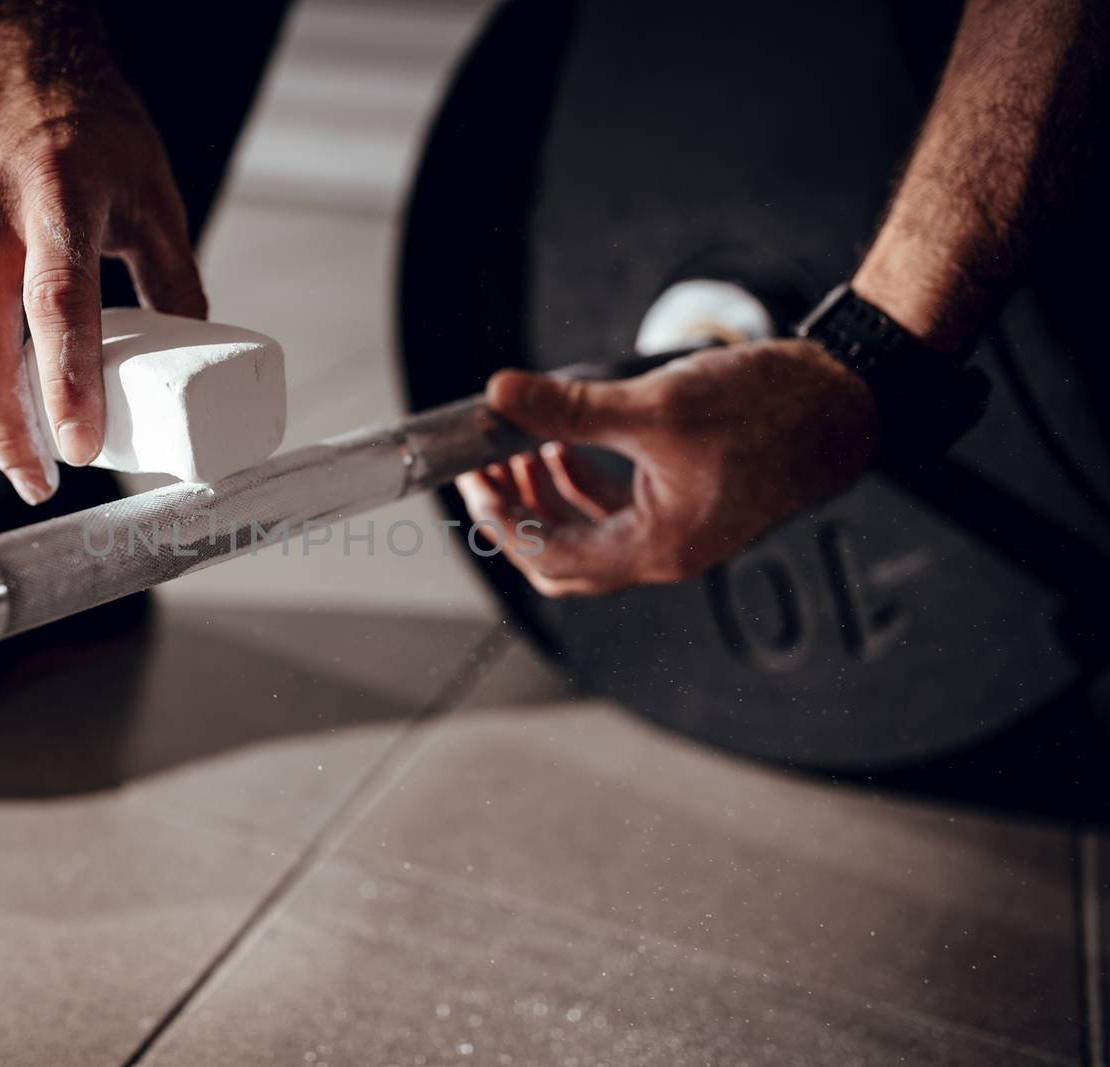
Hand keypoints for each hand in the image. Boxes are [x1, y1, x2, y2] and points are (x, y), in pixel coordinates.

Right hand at [0, 53, 203, 502]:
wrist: (10, 57)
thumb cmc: (90, 126)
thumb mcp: (152, 194)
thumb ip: (173, 278)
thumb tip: (192, 357)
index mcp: (60, 192)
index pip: (59, 305)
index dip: (68, 385)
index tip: (79, 449)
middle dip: (6, 429)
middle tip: (39, 480)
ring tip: (21, 432)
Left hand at [455, 339, 876, 595]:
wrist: (848, 399)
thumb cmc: (777, 411)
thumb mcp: (658, 405)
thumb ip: (572, 407)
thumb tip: (504, 396)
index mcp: (658, 546)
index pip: (550, 558)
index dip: (501, 522)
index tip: (473, 481)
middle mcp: (667, 551)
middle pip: (563, 558)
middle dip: (517, 513)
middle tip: (484, 469)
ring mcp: (678, 530)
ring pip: (587, 532)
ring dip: (545, 496)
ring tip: (518, 448)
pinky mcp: (688, 504)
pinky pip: (617, 509)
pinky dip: (581, 482)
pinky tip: (564, 445)